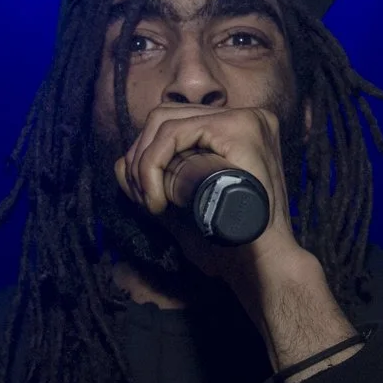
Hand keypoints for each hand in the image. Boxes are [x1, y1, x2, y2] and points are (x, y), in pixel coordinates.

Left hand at [113, 104, 304, 283]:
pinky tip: (160, 201)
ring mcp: (245, 119)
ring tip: (153, 202)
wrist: (262, 265)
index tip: (145, 199)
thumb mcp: (184, 208)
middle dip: (140, 158)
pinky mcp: (239, 128)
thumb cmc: (228, 243)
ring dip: (144, 164)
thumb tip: (120, 163)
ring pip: (164, 121)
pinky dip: (153, 164)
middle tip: (145, 200)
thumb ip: (155, 184)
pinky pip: (173, 133)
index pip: (174, 124)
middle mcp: (246, 117)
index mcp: (238, 131)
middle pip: (165, 117)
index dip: (146, 157)